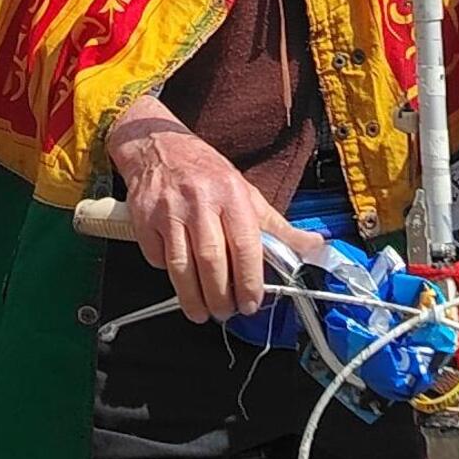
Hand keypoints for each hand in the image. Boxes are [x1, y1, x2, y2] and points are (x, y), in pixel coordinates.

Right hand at [107, 105, 294, 324]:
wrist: (158, 146)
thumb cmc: (206, 173)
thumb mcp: (247, 193)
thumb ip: (278, 227)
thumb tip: (314, 246)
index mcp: (232, 195)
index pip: (245, 246)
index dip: (249, 281)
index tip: (251, 302)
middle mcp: (201, 201)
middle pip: (212, 261)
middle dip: (220, 297)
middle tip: (226, 312)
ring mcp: (169, 210)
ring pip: (181, 266)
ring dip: (192, 297)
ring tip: (201, 312)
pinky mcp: (144, 219)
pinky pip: (157, 258)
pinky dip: (166, 273)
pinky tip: (179, 277)